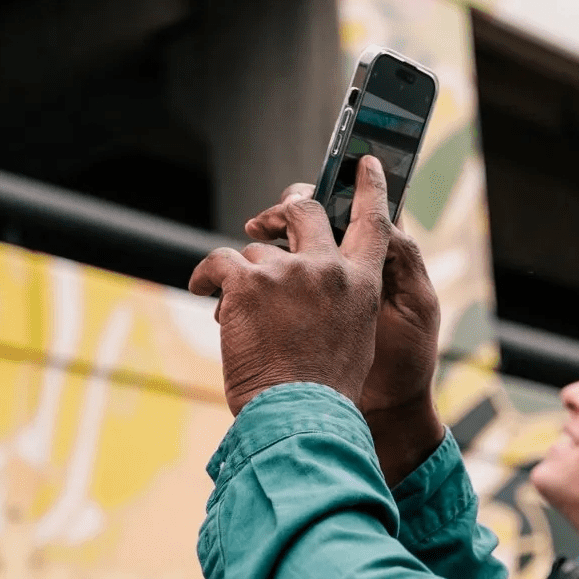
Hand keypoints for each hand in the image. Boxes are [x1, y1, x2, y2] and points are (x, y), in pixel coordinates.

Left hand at [188, 156, 389, 416]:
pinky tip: (205, 291)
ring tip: (241, 314)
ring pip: (256, 251)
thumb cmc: (324, 388)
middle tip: (269, 217)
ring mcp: (287, 272)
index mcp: (362, 283)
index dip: (370, 187)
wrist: (298, 415)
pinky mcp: (247, 281)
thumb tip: (315, 279)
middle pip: (305, 211)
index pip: (373, 221)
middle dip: (285, 206)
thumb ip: (342, 297)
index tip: (365, 163)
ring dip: (244, 277)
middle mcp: (329, 269)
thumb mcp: (355, 336)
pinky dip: (207, 276)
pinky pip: (218, 261)